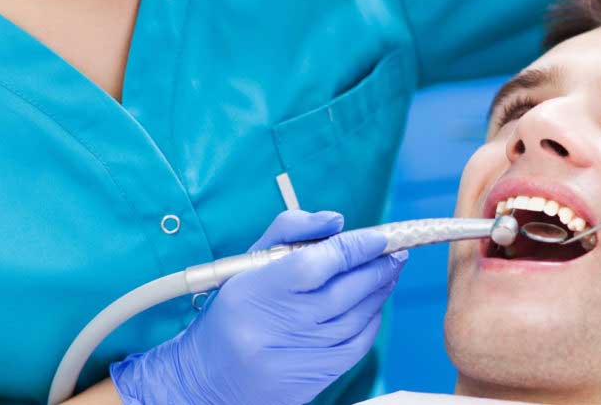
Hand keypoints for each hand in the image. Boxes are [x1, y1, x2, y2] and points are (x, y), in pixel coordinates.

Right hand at [110, 210, 406, 404]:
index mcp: (256, 290)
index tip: (378, 237)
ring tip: (389, 271)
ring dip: (381, 290)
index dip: (356, 247)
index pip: (318, 263)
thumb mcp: (247, 262)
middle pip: (346, 291)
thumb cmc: (232, 311)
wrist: (205, 379)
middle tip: (396, 252)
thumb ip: (292, 230)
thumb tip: (337, 221)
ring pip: (357, 317)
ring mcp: (297, 356)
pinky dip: (371, 321)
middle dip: (379, 267)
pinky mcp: (311, 378)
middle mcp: (277, 326)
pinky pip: (357, 345)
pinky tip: (373, 305)